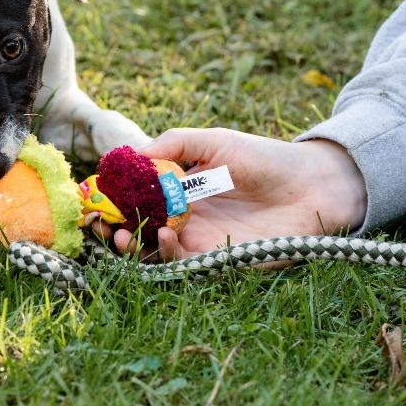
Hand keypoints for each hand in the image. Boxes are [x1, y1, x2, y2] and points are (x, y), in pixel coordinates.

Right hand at [106, 128, 367, 261]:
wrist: (313, 185)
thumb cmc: (264, 157)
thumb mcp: (213, 141)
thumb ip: (172, 145)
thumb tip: (126, 154)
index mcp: (178, 189)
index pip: (134, 198)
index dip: (111, 201)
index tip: (93, 198)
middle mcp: (183, 217)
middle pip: (136, 229)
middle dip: (112, 229)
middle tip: (99, 225)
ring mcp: (198, 240)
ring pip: (152, 251)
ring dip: (132, 247)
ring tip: (123, 234)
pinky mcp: (218, 260)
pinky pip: (182, 264)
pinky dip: (167, 253)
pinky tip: (166, 236)